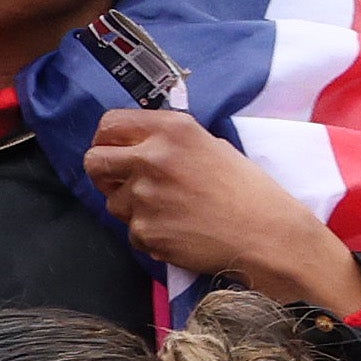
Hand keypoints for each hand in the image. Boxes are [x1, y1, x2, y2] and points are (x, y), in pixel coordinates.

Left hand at [80, 107, 360, 308]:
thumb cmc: (247, 190)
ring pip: (112, 203)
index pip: (109, 124)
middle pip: (94, 162)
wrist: (266, 234)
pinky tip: (180, 232)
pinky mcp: (146, 232)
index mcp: (171, 129)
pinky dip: (150, 236)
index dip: (106, 140)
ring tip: (171, 212)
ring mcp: (145, 197)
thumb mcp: (210, 146)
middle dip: (103, 174)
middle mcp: (152, 157)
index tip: (113, 150)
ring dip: (132, 209)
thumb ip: (170, 143)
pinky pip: (132, 233)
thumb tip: (136, 147)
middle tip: (123, 183)